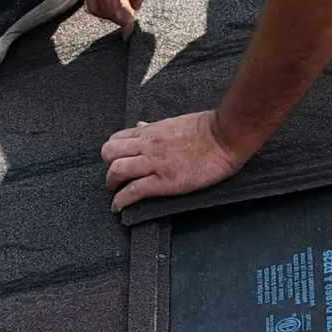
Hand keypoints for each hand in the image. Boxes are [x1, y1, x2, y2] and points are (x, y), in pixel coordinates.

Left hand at [100, 109, 250, 210]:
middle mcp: (147, 145)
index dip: (112, 152)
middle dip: (107, 167)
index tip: (115, 162)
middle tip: (114, 178)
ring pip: (116, 171)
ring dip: (111, 185)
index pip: (117, 138)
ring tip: (115, 193)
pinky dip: (120, 201)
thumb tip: (141, 127)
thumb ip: (155, 128)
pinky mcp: (163, 181)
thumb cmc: (207, 129)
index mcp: (151, 131)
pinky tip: (118, 208)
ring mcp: (154, 163)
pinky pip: (133, 191)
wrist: (225, 136)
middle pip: (109, 153)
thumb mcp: (174, 122)